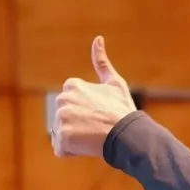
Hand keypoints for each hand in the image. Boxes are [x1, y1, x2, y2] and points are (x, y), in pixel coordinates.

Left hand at [52, 36, 136, 156]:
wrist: (128, 134)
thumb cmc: (123, 110)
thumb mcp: (114, 83)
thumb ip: (101, 62)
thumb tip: (98, 38)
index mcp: (71, 85)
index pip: (70, 107)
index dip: (85, 114)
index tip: (99, 116)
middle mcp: (62, 99)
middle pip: (64, 120)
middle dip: (77, 127)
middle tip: (96, 128)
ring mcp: (61, 118)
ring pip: (62, 135)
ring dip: (75, 140)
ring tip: (93, 137)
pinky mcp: (62, 137)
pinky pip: (61, 149)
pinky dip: (72, 151)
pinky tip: (87, 146)